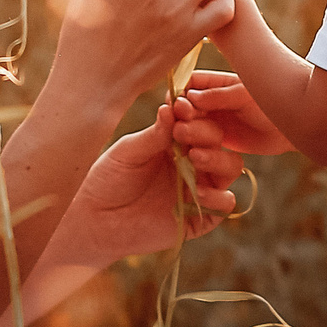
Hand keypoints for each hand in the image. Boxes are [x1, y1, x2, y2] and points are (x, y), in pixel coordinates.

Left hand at [70, 103, 242, 259]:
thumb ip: (154, 133)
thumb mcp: (129, 152)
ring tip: (195, 158)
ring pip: (230, 168)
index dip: (196, 113)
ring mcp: (199, 189)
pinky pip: (225, 205)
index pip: (199, 121)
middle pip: (219, 141)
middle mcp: (194, 163)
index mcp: (178, 142)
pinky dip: (219, 196)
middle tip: (183, 132)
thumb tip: (171, 107)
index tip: (183, 106)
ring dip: (219, 159)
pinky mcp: (200, 218)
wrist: (96, 220)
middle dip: (206, 133)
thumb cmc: (109, 180)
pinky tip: (199, 192)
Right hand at [179, 68, 296, 156]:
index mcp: (214, 83)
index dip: (179, 94)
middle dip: (182, 118)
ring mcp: (213, 122)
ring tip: (189, 143)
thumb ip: (219, 95)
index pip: (188, 84)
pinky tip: (195, 157)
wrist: (293, 126)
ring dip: (189, 136)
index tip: (175, 106)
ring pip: (192, 128)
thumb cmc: (273, 102)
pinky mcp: (218, 141)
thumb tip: (191, 97)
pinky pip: (202, 144)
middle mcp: (210, 102)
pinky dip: (197, 150)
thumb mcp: (246, 95)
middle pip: (186, 109)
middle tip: (181, 128)